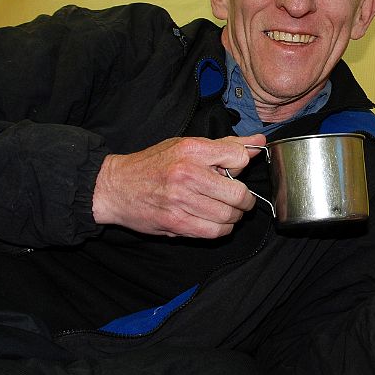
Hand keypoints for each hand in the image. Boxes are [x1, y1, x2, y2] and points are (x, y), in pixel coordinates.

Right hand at [92, 134, 265, 237]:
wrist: (115, 187)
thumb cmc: (153, 164)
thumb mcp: (186, 145)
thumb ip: (225, 145)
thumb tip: (259, 142)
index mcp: (191, 150)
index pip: (239, 157)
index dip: (241, 165)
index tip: (233, 170)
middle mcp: (187, 174)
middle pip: (239, 193)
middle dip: (244, 198)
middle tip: (238, 198)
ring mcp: (181, 201)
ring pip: (229, 216)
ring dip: (233, 216)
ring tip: (224, 209)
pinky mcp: (176, 223)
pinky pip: (214, 232)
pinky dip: (221, 229)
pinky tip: (214, 221)